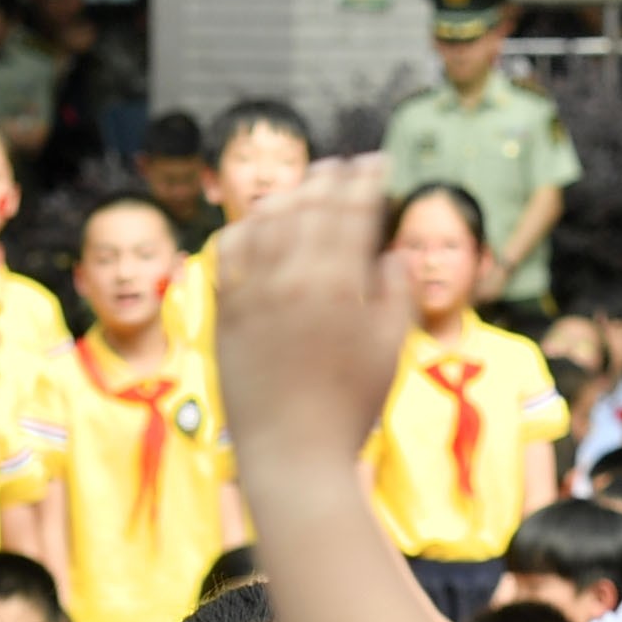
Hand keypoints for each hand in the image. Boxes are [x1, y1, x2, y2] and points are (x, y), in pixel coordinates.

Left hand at [209, 160, 409, 471]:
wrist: (290, 456)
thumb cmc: (349, 410)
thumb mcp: (389, 351)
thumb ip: (396, 294)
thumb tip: (394, 253)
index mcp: (337, 285)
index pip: (351, 212)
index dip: (366, 182)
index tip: (376, 165)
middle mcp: (289, 278)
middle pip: (309, 207)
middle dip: (330, 179)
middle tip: (343, 165)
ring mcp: (250, 292)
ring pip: (267, 221)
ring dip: (289, 195)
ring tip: (305, 185)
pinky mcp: (224, 311)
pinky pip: (230, 252)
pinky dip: (247, 227)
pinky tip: (259, 222)